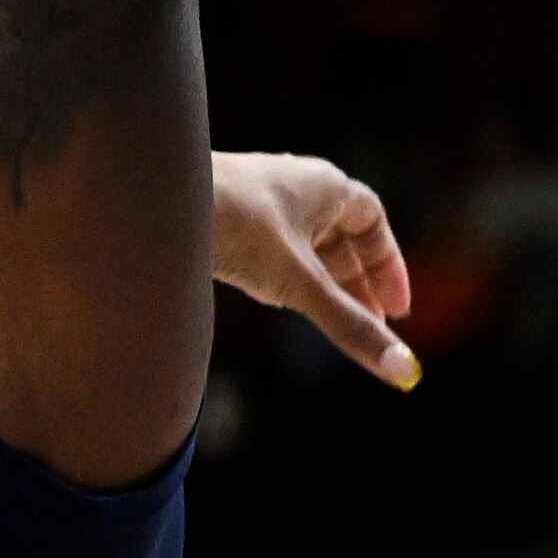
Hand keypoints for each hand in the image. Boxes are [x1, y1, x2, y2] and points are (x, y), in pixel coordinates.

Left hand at [212, 151, 419, 388]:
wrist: (153, 200)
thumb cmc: (235, 225)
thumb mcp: (301, 284)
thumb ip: (350, 326)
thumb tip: (405, 372)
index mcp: (324, 185)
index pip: (372, 220)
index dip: (387, 264)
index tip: (396, 308)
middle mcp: (292, 185)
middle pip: (338, 237)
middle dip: (355, 283)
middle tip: (370, 326)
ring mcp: (254, 198)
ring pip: (299, 244)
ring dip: (317, 282)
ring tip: (329, 319)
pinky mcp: (221, 215)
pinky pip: (261, 247)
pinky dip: (276, 273)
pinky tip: (267, 294)